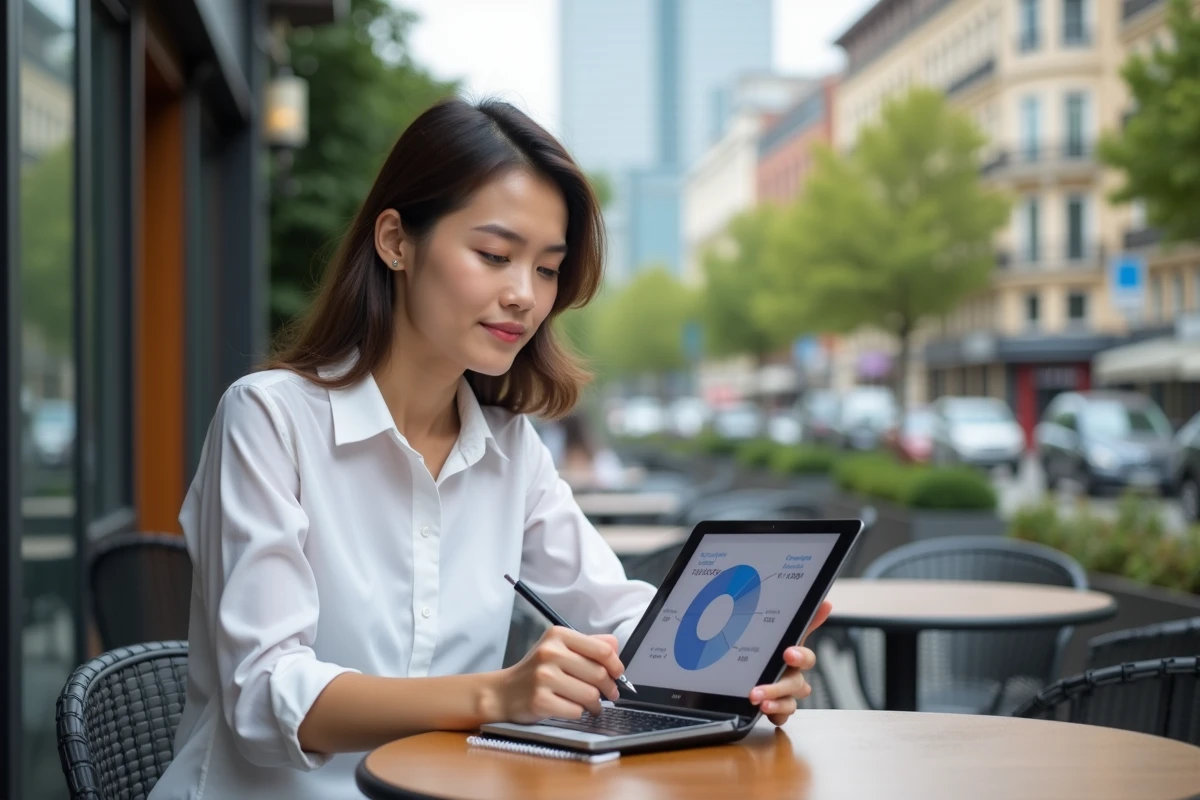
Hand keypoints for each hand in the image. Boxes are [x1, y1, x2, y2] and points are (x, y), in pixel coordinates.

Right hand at [493, 626, 624, 723]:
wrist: (504, 692)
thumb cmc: (537, 671)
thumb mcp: (559, 649)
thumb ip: (588, 645)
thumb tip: (616, 646)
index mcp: (558, 635)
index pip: (602, 649)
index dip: (616, 665)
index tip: (618, 674)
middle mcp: (550, 653)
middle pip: (599, 674)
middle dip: (609, 688)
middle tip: (610, 694)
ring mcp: (543, 677)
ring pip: (590, 695)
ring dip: (595, 704)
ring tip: (591, 705)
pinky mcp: (540, 700)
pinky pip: (575, 711)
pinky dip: (578, 713)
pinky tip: (571, 709)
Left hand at [749, 600, 832, 726]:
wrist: (746, 674)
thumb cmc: (770, 652)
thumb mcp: (780, 635)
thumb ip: (804, 622)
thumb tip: (827, 603)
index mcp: (795, 659)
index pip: (807, 659)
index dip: (800, 657)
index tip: (788, 654)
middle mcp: (793, 678)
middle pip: (797, 685)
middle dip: (778, 687)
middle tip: (759, 689)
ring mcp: (786, 696)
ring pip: (790, 704)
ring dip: (776, 703)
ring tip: (757, 701)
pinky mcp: (776, 711)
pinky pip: (781, 717)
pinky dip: (774, 715)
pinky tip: (763, 713)